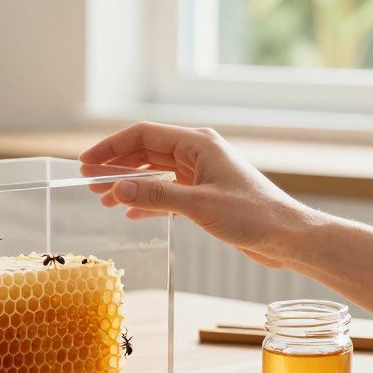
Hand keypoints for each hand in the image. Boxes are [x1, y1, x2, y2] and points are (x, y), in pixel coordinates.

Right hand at [79, 122, 317, 268]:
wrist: (287, 237)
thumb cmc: (252, 216)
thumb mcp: (199, 206)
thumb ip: (156, 196)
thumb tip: (117, 190)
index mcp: (197, 143)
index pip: (142, 135)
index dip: (110, 147)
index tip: (85, 163)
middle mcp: (197, 153)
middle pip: (145, 152)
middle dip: (115, 166)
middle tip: (87, 182)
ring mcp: (200, 173)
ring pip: (154, 173)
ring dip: (128, 184)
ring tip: (102, 199)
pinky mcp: (204, 194)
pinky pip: (166, 192)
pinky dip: (147, 200)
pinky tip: (130, 213)